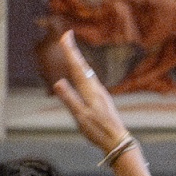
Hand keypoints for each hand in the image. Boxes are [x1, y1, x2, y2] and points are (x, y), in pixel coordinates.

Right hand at [49, 32, 130, 154]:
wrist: (117, 139)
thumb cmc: (98, 130)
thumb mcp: (80, 116)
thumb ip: (69, 98)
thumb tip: (58, 82)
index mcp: (90, 90)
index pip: (77, 67)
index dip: (71, 51)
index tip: (66, 36)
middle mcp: (96, 88)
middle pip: (82, 66)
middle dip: (73, 51)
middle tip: (66, 36)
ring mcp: (100, 92)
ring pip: (86, 72)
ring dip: (78, 60)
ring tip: (71, 51)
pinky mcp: (101, 98)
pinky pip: (89, 79)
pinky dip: (82, 70)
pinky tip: (82, 73)